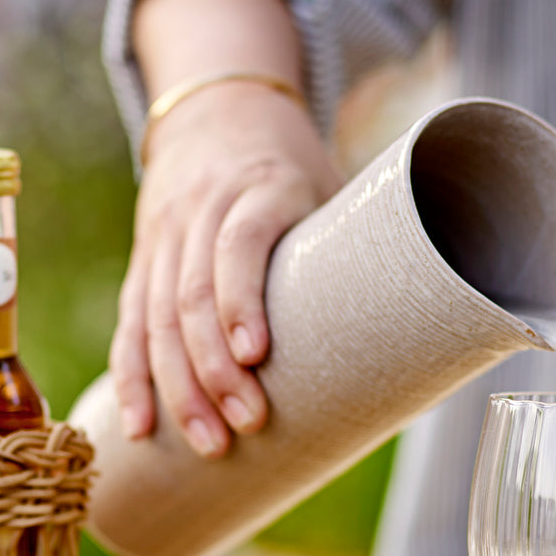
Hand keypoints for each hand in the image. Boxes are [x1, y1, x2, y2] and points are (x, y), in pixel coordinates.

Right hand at [110, 81, 341, 456]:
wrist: (219, 111)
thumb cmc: (294, 166)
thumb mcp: (330, 184)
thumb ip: (359, 246)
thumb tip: (425, 339)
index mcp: (258, 187)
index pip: (236, 245)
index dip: (241, 301)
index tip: (255, 356)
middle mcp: (201, 210)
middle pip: (191, 294)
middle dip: (212, 369)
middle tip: (245, 427)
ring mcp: (164, 236)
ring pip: (154, 316)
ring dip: (176, 387)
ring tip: (207, 444)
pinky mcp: (143, 260)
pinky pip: (130, 323)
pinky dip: (132, 376)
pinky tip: (141, 425)